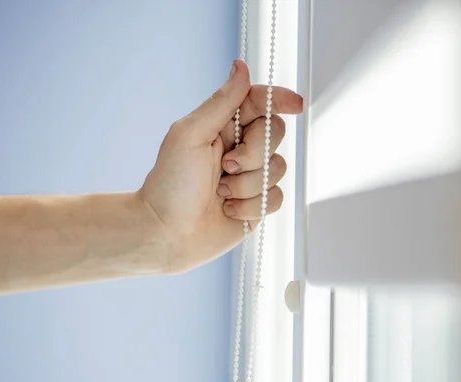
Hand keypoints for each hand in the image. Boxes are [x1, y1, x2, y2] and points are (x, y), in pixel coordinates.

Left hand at [139, 60, 302, 272]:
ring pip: (277, 169)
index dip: (280, 99)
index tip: (295, 103)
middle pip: (275, 134)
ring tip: (220, 194)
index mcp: (222, 126)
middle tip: (226, 166)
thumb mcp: (190, 135)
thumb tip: (241, 67)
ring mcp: (249, 177)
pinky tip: (228, 211)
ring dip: (247, 185)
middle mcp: (240, 149)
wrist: (165, 234)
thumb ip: (221, 103)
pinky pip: (276, 197)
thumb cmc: (170, 184)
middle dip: (254, 153)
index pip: (260, 103)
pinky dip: (251, 205)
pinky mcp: (256, 204)